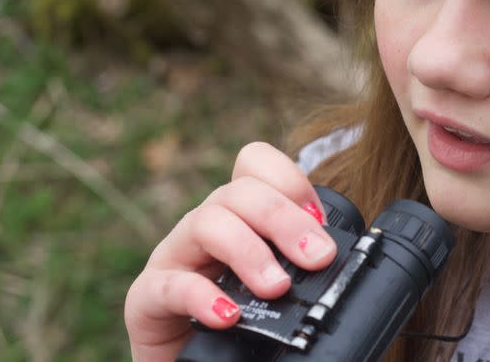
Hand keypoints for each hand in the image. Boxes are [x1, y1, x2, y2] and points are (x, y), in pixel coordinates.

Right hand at [124, 142, 336, 361]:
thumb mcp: (280, 286)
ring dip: (249, 251)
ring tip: (277, 288)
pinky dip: (200, 296)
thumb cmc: (245, 324)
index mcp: (241, 215)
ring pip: (206, 222)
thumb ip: (304, 269)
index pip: (256, 164)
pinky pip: (167, 284)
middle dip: (285, 221)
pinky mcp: (147, 299)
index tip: (321, 222)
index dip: (290, 181)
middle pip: (239, 191)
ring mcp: (174, 258)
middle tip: (318, 259)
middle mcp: (207, 225)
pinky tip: (228, 315)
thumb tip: (342, 265)